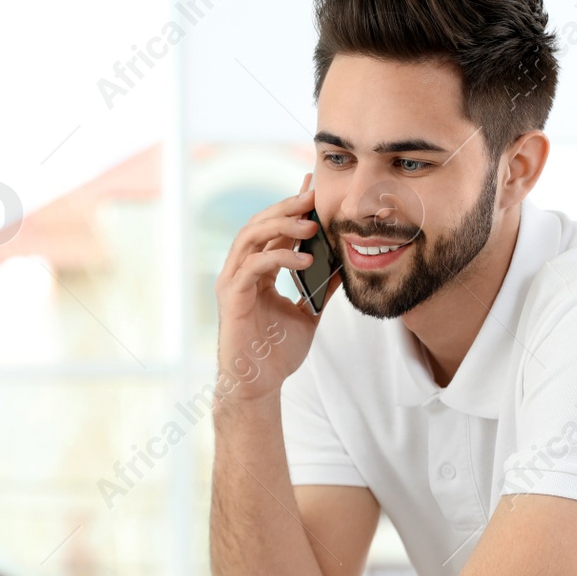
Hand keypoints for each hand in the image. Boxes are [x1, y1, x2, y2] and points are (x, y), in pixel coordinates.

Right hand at [213, 173, 342, 405]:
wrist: (259, 385)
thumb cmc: (277, 353)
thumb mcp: (308, 313)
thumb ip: (321, 287)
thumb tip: (345, 264)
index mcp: (257, 271)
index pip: (273, 230)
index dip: (292, 208)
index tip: (314, 190)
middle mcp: (241, 270)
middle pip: (259, 224)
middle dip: (287, 207)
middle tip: (313, 196)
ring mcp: (233, 281)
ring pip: (251, 236)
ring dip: (281, 225)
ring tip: (310, 224)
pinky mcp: (232, 296)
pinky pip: (254, 265)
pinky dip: (279, 257)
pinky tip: (304, 259)